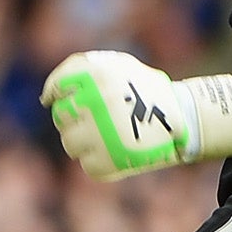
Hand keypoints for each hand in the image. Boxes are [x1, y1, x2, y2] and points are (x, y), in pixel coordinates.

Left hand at [42, 51, 231, 179]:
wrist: (184, 119)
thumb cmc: (145, 91)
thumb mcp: (118, 66)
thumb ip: (82, 70)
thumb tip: (48, 97)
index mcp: (97, 75)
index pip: (58, 87)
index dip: (55, 95)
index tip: (55, 100)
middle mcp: (96, 103)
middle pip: (62, 117)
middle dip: (73, 119)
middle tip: (92, 120)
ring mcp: (101, 133)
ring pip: (70, 144)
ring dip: (83, 142)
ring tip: (105, 137)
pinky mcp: (109, 161)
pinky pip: (88, 165)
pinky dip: (99, 162)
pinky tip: (116, 152)